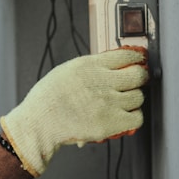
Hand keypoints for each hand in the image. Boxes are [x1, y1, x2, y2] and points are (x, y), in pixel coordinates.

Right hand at [0, 46, 147, 176]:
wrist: (39, 123)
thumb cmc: (47, 99)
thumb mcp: (67, 70)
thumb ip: (91, 67)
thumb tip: (112, 65)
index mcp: (90, 66)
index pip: (126, 55)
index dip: (136, 58)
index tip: (138, 60)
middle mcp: (102, 82)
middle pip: (138, 75)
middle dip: (139, 78)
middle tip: (135, 81)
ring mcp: (109, 103)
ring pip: (139, 97)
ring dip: (133, 99)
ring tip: (123, 102)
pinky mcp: (111, 123)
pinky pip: (137, 118)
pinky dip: (133, 118)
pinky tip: (124, 116)